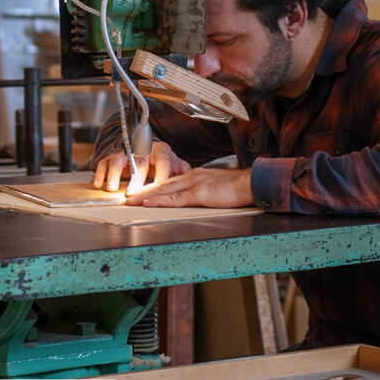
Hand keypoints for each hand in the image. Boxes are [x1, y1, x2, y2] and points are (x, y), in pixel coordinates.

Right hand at [92, 139, 190, 193]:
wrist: (144, 148)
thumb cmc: (161, 161)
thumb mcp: (175, 164)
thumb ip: (182, 170)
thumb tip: (189, 176)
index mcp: (161, 151)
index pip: (163, 162)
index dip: (161, 175)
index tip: (160, 187)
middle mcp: (143, 150)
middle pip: (140, 163)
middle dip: (135, 179)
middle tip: (132, 193)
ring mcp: (126, 153)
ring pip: (119, 160)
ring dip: (115, 174)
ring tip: (112, 188)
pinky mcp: (112, 157)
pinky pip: (104, 163)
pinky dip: (100, 173)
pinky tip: (98, 183)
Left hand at [125, 167, 253, 208]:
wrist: (252, 183)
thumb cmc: (239, 187)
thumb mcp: (217, 187)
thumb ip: (204, 191)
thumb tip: (196, 198)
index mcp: (196, 175)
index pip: (170, 180)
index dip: (154, 186)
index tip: (142, 191)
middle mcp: (192, 176)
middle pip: (162, 183)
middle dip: (143, 190)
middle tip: (128, 195)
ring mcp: (194, 184)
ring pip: (164, 190)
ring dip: (146, 195)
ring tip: (131, 201)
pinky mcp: (199, 194)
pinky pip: (175, 198)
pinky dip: (159, 201)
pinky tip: (149, 204)